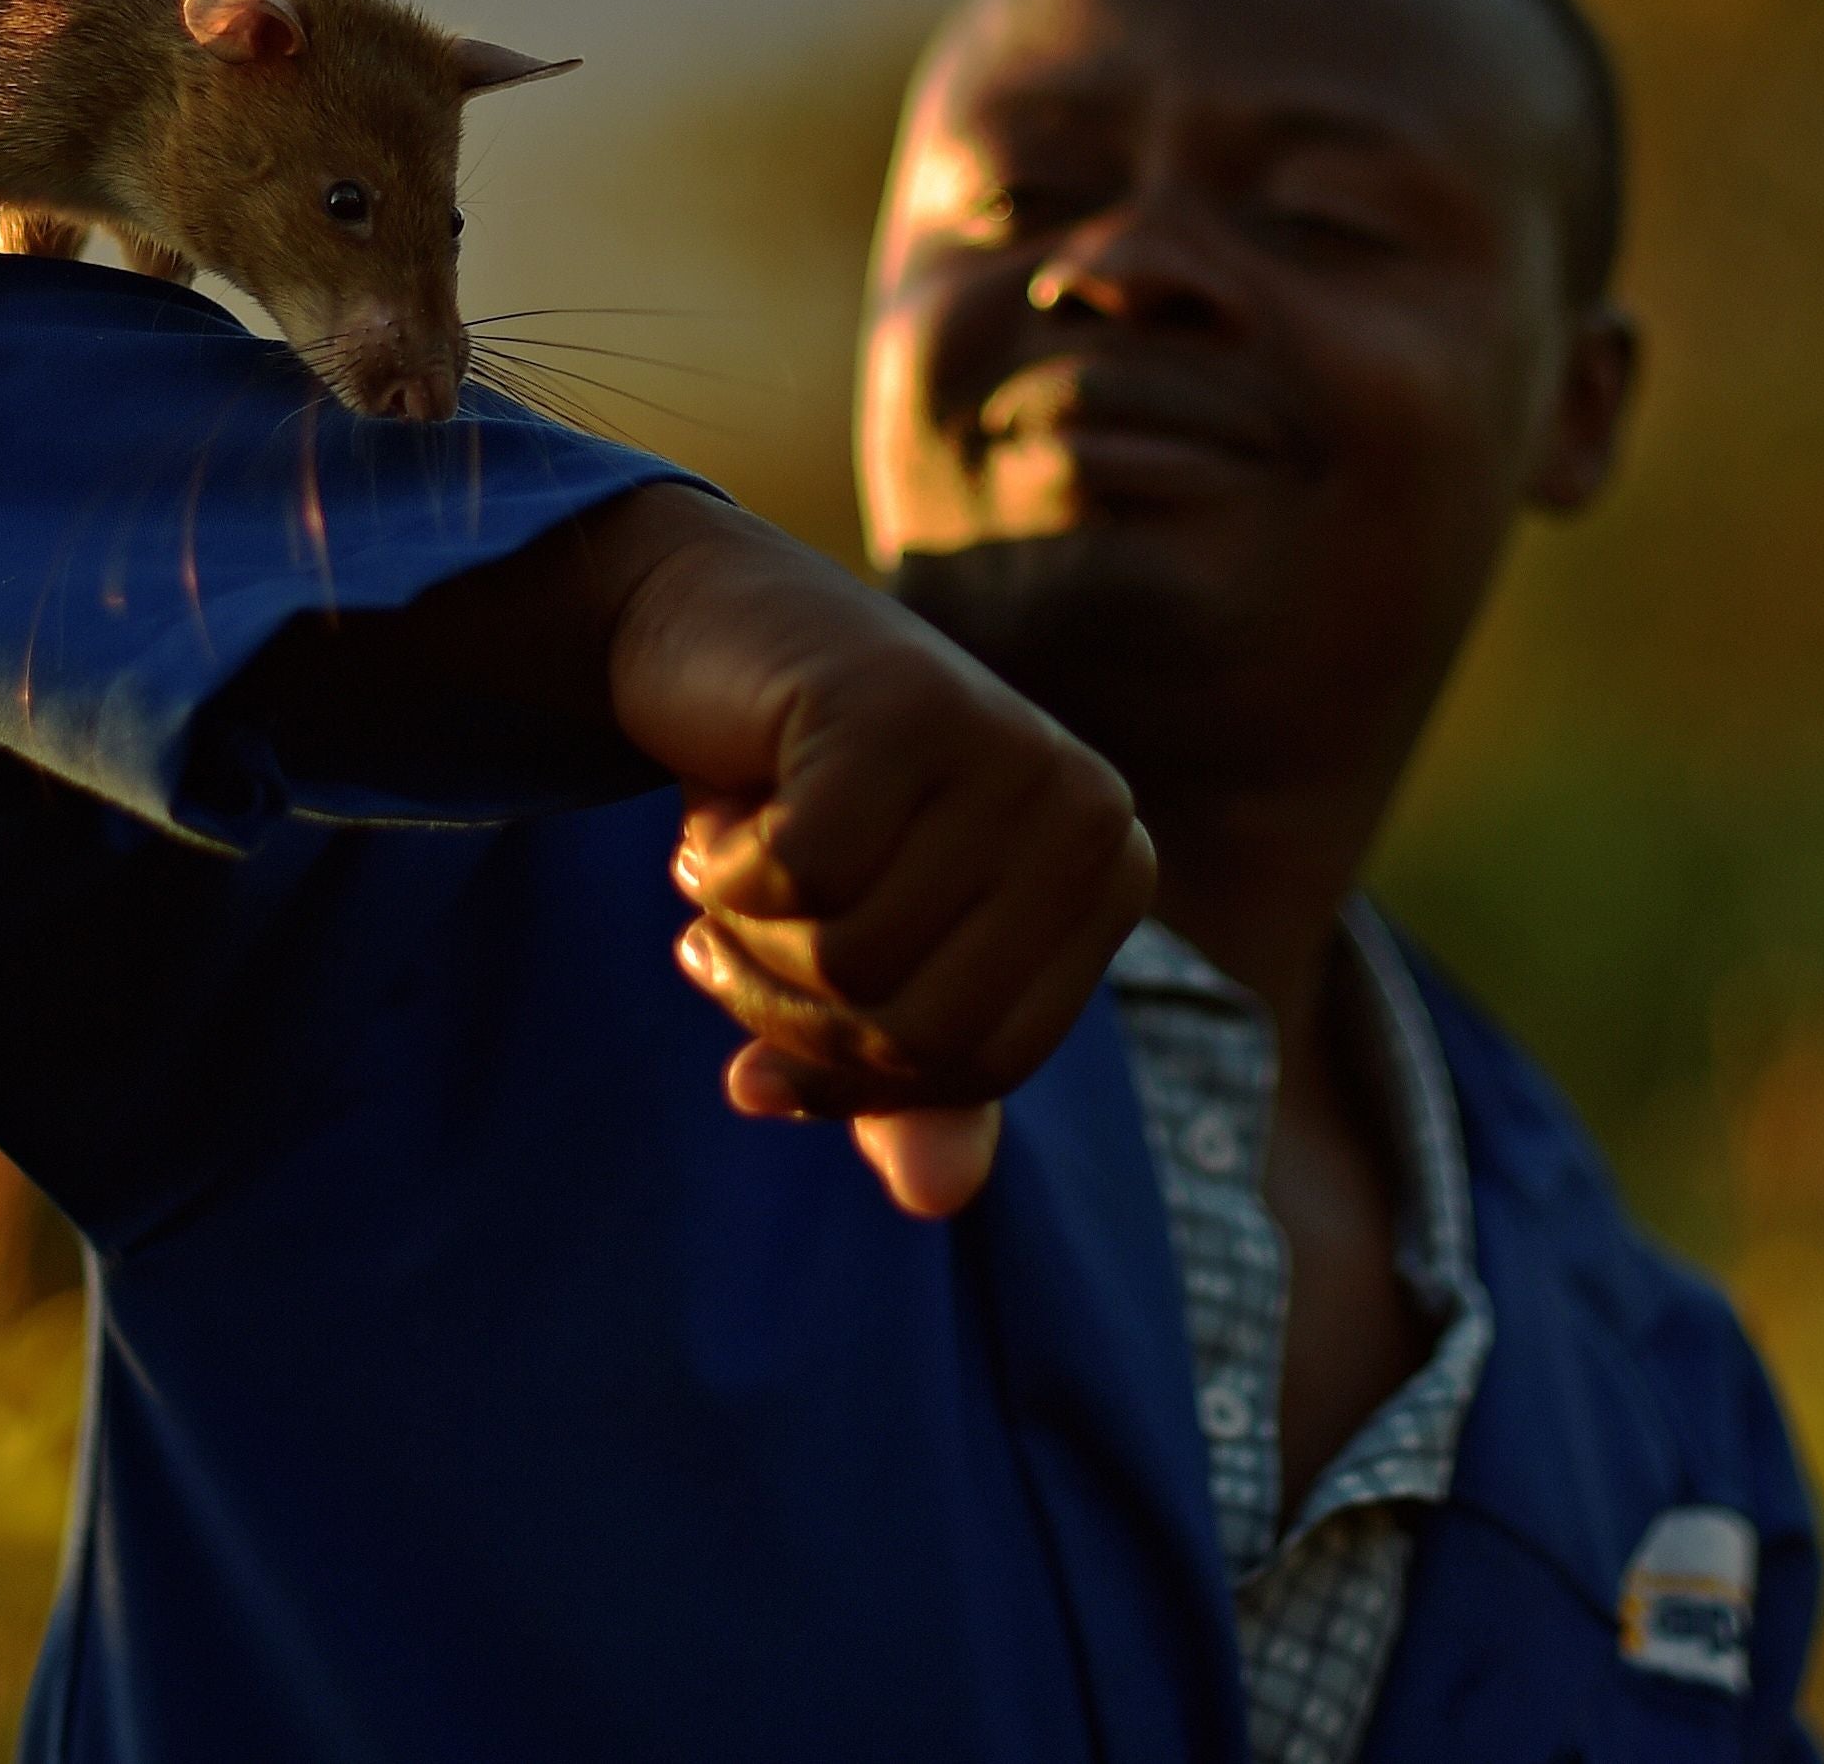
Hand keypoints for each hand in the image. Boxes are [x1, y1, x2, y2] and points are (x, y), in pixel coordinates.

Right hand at [597, 490, 1154, 1215]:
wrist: (714, 624)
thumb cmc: (806, 803)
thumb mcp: (865, 957)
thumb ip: (905, 1084)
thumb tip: (941, 1200)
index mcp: (1109, 875)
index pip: (980, 1065)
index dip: (849, 1070)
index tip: (772, 1020)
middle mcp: (1087, 806)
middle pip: (914, 1023)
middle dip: (783, 1006)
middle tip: (726, 931)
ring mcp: (1005, 746)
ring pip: (850, 955)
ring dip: (742, 934)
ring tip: (728, 859)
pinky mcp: (899, 703)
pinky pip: (796, 878)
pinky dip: (718, 867)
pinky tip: (719, 804)